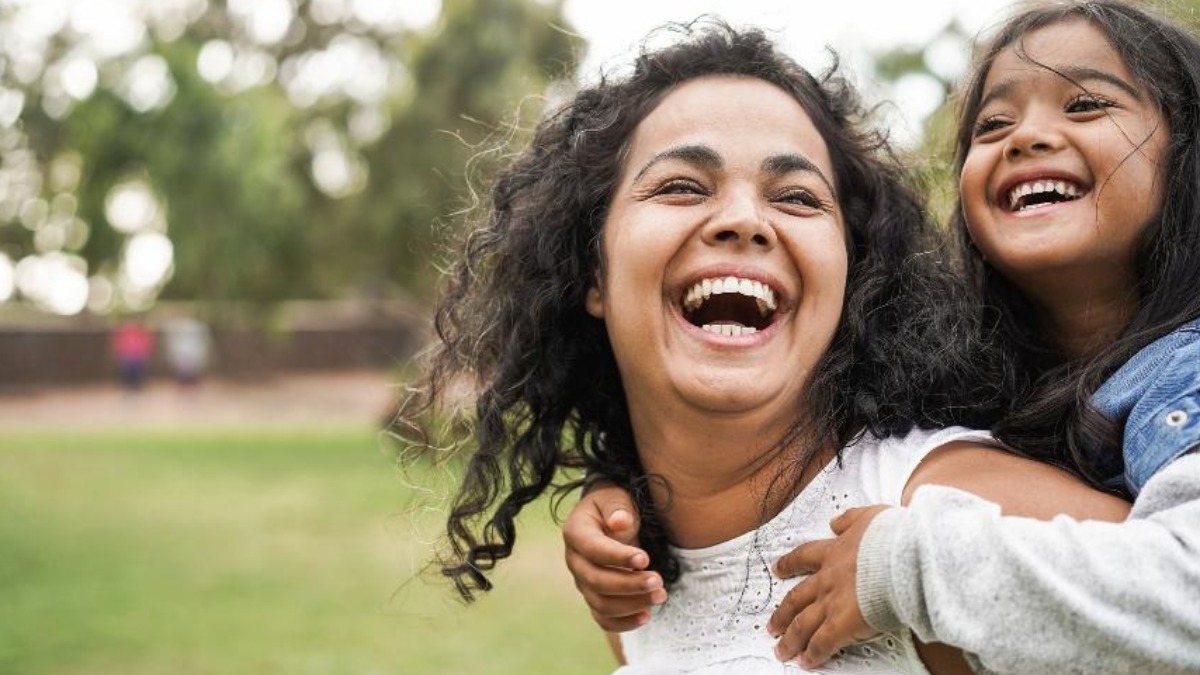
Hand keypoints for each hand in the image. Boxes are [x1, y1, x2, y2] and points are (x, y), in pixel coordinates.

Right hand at [563, 482, 666, 630]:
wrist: (609, 516)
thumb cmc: (614, 505)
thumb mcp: (615, 497)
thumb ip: (618, 508)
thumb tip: (620, 522)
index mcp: (575, 532)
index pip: (593, 549)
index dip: (617, 556)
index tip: (645, 559)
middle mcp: (575, 560)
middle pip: (595, 581)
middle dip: (629, 584)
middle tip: (658, 582)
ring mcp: (583, 582)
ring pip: (600, 603)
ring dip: (631, 604)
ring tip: (660, 596)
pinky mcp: (594, 597)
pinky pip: (603, 618)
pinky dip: (624, 622)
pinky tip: (646, 616)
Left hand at [767, 505, 888, 667]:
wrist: (903, 556)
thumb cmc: (893, 537)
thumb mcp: (868, 517)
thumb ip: (850, 519)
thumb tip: (835, 521)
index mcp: (834, 552)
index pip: (804, 557)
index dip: (789, 564)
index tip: (778, 569)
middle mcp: (827, 579)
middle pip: (796, 598)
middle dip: (782, 613)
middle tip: (772, 625)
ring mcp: (831, 603)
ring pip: (802, 624)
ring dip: (790, 639)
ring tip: (782, 650)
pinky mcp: (841, 624)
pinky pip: (821, 644)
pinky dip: (813, 655)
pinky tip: (806, 662)